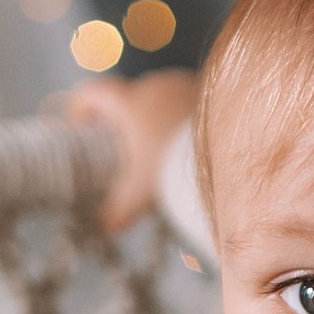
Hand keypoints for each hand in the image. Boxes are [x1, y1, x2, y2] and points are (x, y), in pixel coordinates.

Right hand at [67, 69, 198, 234]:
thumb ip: (120, 209)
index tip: (81, 129)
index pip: (93, 91)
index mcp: (131, 102)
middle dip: (123, 118)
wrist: (232, 156)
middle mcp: (157, 86)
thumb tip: (106, 228)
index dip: (81, 107)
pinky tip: (187, 142)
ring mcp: (186, 85)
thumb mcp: (142, 192)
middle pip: (129, 94)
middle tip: (124, 148)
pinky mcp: (210, 92)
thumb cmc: (176, 169)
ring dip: (155, 117)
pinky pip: (188, 100)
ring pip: (161, 97)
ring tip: (159, 147)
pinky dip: (182, 118)